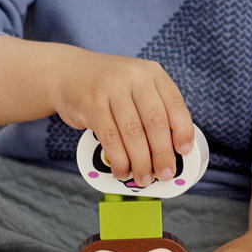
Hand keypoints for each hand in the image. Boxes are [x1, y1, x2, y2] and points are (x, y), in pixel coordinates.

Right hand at [49, 51, 193, 188]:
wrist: (68, 72)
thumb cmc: (109, 87)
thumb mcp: (136, 86)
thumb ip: (153, 109)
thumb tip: (171, 150)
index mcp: (152, 73)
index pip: (175, 104)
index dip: (182, 130)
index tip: (184, 152)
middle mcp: (134, 77)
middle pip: (155, 121)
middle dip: (163, 153)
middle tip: (166, 174)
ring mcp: (112, 89)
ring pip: (133, 133)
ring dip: (141, 162)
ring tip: (144, 178)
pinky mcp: (92, 104)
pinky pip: (110, 138)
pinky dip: (119, 159)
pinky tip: (122, 170)